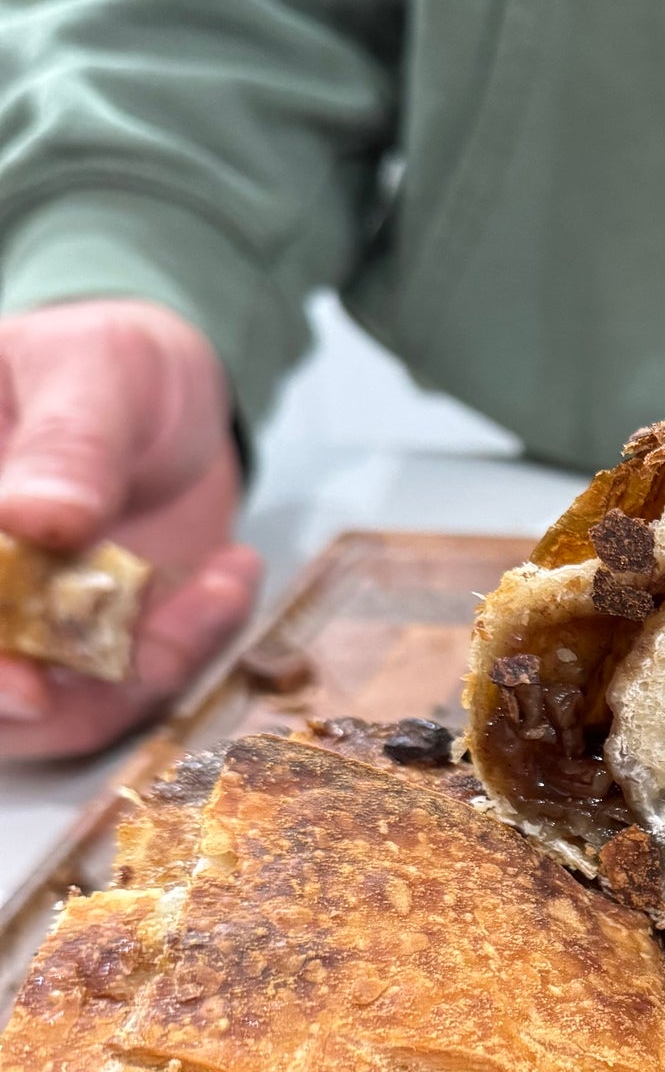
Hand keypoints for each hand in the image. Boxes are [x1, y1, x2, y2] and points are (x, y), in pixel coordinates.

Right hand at [0, 300, 260, 758]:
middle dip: (55, 700)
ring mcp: (26, 627)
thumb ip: (68, 445)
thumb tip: (37, 522)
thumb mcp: (94, 371)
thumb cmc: (108, 360)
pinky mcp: (93, 652)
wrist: (168, 395)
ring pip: (55, 711)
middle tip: (147, 658)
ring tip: (224, 576)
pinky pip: (127, 690)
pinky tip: (230, 574)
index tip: (28, 685)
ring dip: (146, 667)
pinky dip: (185, 652)